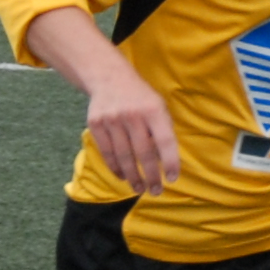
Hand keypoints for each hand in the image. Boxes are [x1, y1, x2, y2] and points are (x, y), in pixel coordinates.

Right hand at [78, 60, 181, 193]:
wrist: (109, 77)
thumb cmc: (141, 97)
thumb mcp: (158, 106)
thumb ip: (162, 130)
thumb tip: (166, 162)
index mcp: (154, 110)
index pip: (164, 141)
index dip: (170, 162)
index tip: (173, 179)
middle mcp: (133, 115)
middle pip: (143, 153)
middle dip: (151, 176)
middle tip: (156, 192)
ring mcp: (112, 119)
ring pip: (124, 156)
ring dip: (133, 176)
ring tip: (139, 189)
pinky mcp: (96, 124)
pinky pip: (107, 152)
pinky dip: (115, 167)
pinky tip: (123, 177)